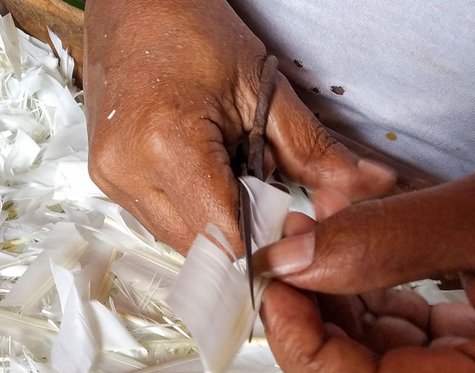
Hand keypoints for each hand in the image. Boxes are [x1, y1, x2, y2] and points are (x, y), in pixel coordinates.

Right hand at [84, 0, 395, 253]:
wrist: (133, 5)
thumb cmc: (192, 30)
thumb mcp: (261, 87)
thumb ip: (312, 149)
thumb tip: (369, 186)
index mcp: (168, 145)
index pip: (225, 236)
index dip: (266, 242)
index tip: (292, 225)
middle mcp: (128, 172)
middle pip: (200, 247)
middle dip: (241, 233)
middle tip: (264, 189)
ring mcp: (110, 178)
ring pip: (177, 239)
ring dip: (213, 223)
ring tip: (229, 172)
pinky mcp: (105, 179)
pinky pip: (157, 220)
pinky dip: (190, 209)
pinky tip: (202, 172)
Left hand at [257, 165, 474, 372]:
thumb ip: (396, 241)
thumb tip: (296, 261)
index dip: (303, 341)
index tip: (274, 282)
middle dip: (316, 321)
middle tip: (292, 255)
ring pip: (384, 371)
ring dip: (341, 310)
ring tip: (322, 244)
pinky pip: (413, 350)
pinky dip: (376, 306)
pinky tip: (362, 260)